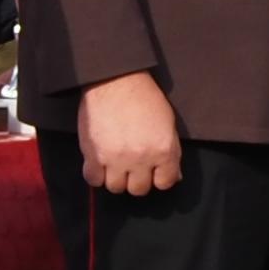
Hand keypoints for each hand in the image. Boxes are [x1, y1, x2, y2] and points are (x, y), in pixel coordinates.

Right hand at [75, 70, 179, 196]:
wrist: (115, 80)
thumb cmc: (143, 97)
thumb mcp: (167, 123)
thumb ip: (172, 152)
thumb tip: (175, 176)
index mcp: (163, 150)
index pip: (165, 183)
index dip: (159, 177)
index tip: (152, 171)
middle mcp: (141, 158)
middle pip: (139, 189)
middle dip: (137, 179)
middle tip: (132, 166)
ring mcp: (116, 159)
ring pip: (116, 187)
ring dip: (116, 178)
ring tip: (114, 163)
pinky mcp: (93, 155)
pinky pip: (93, 180)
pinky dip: (95, 174)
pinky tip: (99, 162)